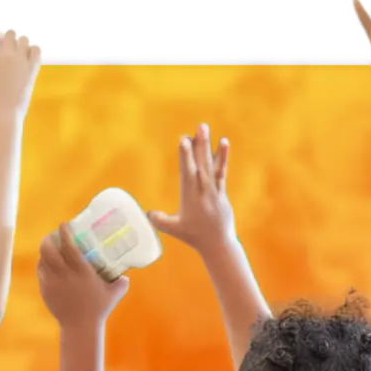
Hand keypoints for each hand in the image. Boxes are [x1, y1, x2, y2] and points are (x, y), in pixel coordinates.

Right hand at [0, 1, 44, 116]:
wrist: (3, 113)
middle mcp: (7, 55)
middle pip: (10, 32)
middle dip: (8, 35)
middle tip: (7, 44)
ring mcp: (21, 61)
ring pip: (26, 38)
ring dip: (22, 41)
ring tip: (21, 49)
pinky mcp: (32, 69)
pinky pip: (38, 50)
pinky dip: (35, 50)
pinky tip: (32, 54)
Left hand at [38, 223, 128, 326]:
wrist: (80, 326)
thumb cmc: (99, 309)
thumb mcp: (114, 293)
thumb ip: (121, 282)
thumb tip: (127, 274)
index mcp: (81, 271)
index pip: (68, 246)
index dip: (64, 232)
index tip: (64, 224)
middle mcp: (64, 274)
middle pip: (48, 249)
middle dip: (48, 238)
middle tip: (53, 235)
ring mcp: (52, 282)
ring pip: (42, 259)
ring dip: (44, 250)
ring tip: (49, 247)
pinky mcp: (45, 290)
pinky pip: (40, 272)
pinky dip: (42, 264)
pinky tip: (47, 263)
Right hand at [149, 123, 234, 251]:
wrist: (217, 243)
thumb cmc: (194, 236)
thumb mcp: (174, 229)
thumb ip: (159, 220)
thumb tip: (147, 213)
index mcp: (190, 196)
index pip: (187, 172)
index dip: (186, 156)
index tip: (184, 140)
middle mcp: (203, 190)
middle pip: (200, 164)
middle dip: (199, 145)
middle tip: (200, 127)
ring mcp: (213, 190)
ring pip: (210, 164)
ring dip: (209, 146)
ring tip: (206, 129)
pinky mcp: (221, 191)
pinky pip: (221, 171)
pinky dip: (222, 157)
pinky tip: (224, 143)